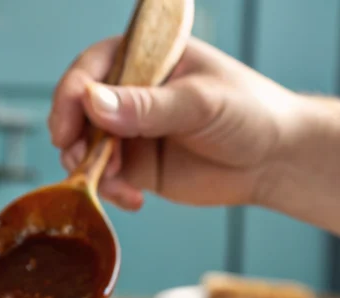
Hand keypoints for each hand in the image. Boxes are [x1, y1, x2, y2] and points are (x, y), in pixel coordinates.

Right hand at [47, 36, 300, 209]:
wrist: (274, 159)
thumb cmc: (248, 112)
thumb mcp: (198, 103)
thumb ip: (147, 106)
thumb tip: (93, 103)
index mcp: (146, 57)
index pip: (92, 67)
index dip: (71, 95)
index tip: (66, 126)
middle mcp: (131, 91)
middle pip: (78, 110)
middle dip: (74, 138)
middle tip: (83, 162)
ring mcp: (130, 130)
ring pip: (86, 147)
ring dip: (90, 168)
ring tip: (116, 183)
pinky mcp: (137, 166)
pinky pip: (105, 178)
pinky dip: (109, 190)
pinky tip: (134, 198)